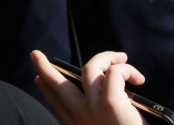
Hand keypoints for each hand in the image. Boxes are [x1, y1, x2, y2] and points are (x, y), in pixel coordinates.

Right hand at [32, 50, 146, 124]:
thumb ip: (97, 118)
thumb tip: (101, 100)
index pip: (56, 104)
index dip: (45, 90)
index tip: (38, 79)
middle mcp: (81, 116)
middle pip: (58, 86)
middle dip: (44, 68)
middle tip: (35, 55)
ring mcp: (94, 108)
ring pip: (89, 68)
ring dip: (106, 57)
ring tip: (121, 58)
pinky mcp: (111, 103)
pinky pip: (114, 72)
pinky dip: (125, 69)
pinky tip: (137, 78)